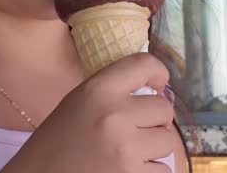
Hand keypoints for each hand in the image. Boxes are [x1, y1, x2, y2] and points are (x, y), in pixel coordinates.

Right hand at [1, 53, 175, 172]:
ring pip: (169, 141)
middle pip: (164, 108)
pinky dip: (149, 171)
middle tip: (135, 130)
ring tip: (129, 152)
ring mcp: (126, 149)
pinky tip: (125, 169)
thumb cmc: (57, 141)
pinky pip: (163, 170)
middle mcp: (115, 115)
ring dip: (154, 148)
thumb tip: (156, 90)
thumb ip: (112, 92)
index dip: (158, 73)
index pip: (145, 64)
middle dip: (154, 120)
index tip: (156, 86)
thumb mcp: (78, 102)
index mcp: (98, 90)